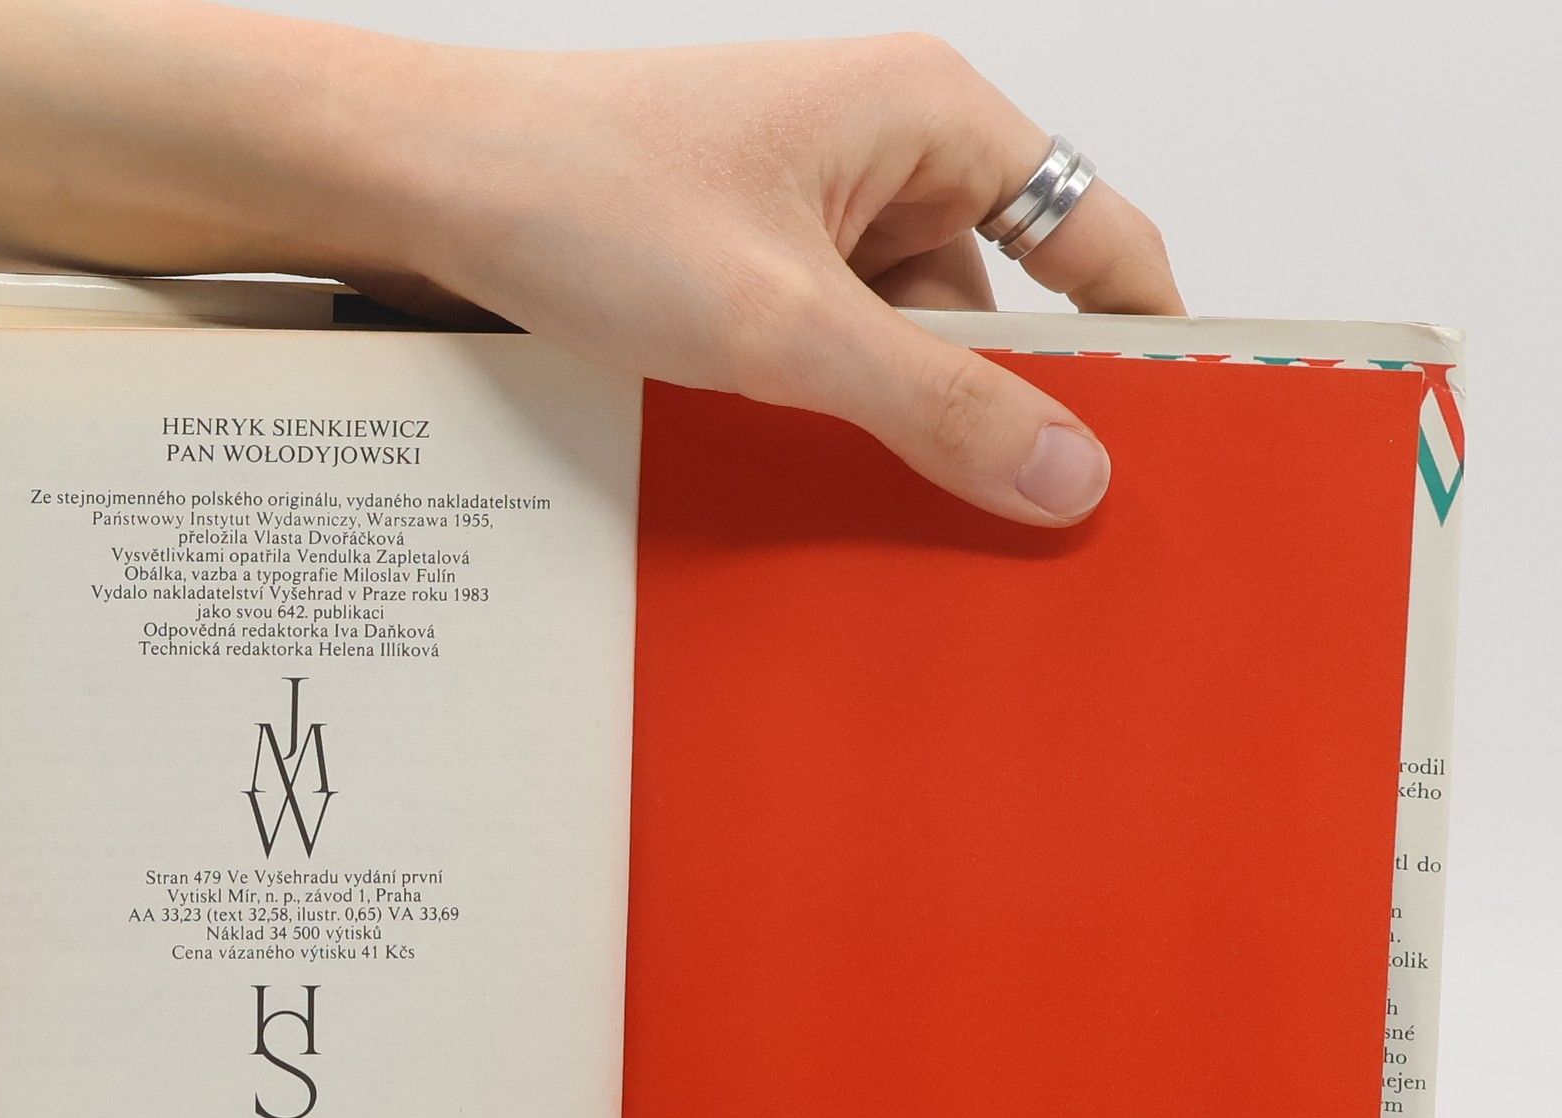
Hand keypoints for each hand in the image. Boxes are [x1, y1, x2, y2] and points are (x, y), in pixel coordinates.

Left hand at [356, 34, 1183, 524]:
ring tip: (900, 512)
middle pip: (1000, 302)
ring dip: (900, 421)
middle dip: (1002, 407)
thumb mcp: (782, 327)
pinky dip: (833, 411)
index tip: (1166, 445)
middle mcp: (883, 154)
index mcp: (929, 119)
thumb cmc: (585, 199)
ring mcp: (811, 212)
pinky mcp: (752, 262)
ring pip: (907, 339)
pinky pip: (833, 347)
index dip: (1138, 340)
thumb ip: (934, 406)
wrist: (426, 188)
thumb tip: (1068, 472)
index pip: (1096, 234)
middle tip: (1021, 523)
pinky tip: (818, 475)